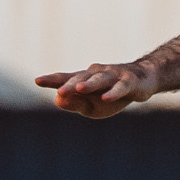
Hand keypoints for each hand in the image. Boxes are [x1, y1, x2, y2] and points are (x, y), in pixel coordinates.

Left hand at [37, 61, 158, 118]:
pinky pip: (120, 87)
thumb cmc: (110, 94)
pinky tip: (106, 98)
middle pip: (81, 78)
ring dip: (89, 84)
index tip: (37, 81)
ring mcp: (113, 76)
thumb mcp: (91, 106)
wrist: (142, 81)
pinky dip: (114, 92)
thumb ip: (74, 103)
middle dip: (70, 85)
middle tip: (59, 91)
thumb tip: (56, 100)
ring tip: (78, 89)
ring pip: (99, 80)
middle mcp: (96, 74)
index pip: (65, 78)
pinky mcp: (129, 81)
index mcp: (84, 79)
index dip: (52, 80)